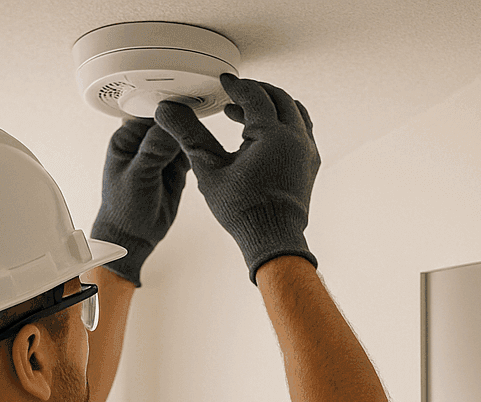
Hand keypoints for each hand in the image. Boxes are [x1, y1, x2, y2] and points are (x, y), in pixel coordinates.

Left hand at [90, 119, 188, 286]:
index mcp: (127, 138)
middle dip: (183, 125)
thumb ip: (154, 149)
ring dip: (192, 138)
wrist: (135, 237)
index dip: (168, 111)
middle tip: (198, 127)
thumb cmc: (125, 209)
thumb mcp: (138, 176)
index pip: (150, 114)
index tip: (185, 109)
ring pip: (181, 136)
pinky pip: (190, 152)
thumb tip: (171, 124)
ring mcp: (160, 155)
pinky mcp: (175, 168)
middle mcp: (144, 143)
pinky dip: (198, 153)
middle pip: (169, 122)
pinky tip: (204, 156)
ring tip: (202, 143)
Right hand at [154, 75, 319, 282]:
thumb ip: (190, 135)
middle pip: (279, 98)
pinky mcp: (310, 164)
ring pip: (295, 112)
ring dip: (272, 106)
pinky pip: (302, 130)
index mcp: (274, 135)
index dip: (237, 87)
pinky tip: (264, 135)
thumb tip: (170, 112)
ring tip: (246, 113)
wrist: (272, 240)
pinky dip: (284, 122)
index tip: (225, 83)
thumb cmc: (245, 212)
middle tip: (234, 96)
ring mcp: (307, 152)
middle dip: (255, 92)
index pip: (255, 96)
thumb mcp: (209, 169)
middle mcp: (297, 139)